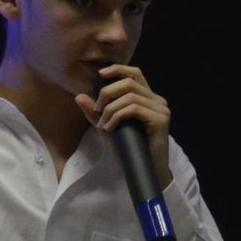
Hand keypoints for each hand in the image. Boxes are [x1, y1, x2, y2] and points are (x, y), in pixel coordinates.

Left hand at [75, 64, 172, 188]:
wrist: (146, 171)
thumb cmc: (129, 150)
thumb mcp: (107, 128)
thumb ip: (95, 113)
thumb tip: (79, 96)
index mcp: (147, 98)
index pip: (135, 73)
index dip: (118, 69)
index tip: (100, 74)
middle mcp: (157, 100)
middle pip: (129, 82)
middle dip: (107, 92)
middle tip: (96, 110)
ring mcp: (161, 109)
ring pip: (130, 96)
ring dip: (110, 109)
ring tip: (102, 124)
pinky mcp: (161, 119)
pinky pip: (134, 109)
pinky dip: (117, 116)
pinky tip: (110, 128)